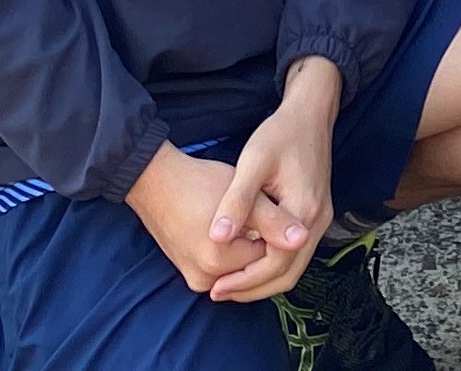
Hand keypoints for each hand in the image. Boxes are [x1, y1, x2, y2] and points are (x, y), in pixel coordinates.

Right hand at [125, 148, 272, 302]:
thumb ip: (275, 221)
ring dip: (253, 248)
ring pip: (241, 268)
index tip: (285, 211)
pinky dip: (237, 252)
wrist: (156, 182)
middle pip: (255, 267)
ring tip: (255, 218)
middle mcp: (205, 278)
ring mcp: (195, 279)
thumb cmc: (200, 182)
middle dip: (268, 245)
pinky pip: (225, 268)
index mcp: (219, 261)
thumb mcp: (246, 195)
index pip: (270, 259)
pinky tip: (241, 228)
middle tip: (272, 214)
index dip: (282, 235)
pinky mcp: (190, 273)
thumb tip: (303, 239)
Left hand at [201, 68, 338, 302]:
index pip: (275, 264)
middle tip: (219, 292)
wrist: (311, 113)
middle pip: (287, 274)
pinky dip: (272, 264)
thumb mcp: (253, 162)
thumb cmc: (280, 134)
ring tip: (229, 282)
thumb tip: (216, 239)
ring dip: (262, 279)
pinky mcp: (315, 215)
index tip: (215, 288)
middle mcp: (317, 222)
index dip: (243, 281)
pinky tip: (248, 258)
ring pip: (293, 266)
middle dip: (252, 288)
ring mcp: (320, 219)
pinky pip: (295, 252)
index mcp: (303, 211)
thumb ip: (237, 201)